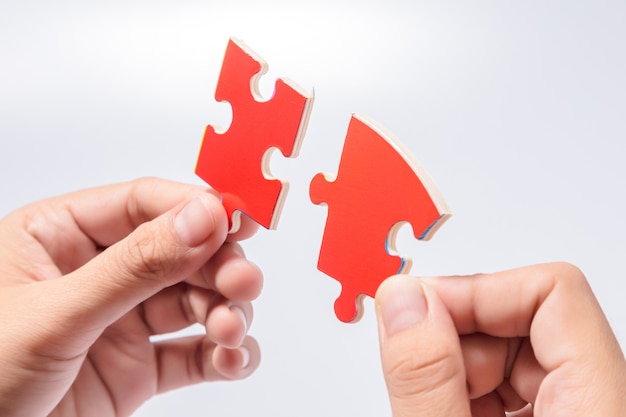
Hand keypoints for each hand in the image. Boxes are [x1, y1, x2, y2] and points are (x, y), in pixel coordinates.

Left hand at [0, 178, 262, 416]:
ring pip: (194, 302)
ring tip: (231, 331)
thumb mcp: (53, 315)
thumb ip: (133, 267)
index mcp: (59, 237)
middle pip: (180, 252)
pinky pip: (192, 354)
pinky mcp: (135, 370)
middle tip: (244, 283)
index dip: (195, 209)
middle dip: (219, 267)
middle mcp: (96, 274)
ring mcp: (119, 322)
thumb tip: (201, 219)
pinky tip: (231, 359)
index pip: (142, 204)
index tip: (237, 222)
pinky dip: (222, 356)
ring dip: (226, 312)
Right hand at [375, 263, 625, 415]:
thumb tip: (402, 302)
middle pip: (523, 320)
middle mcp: (594, 403)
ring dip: (451, 371)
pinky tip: (441, 412)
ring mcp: (571, 415)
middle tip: (413, 373)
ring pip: (504, 354)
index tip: (417, 311)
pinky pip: (500, 389)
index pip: (553, 292)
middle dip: (453, 339)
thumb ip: (428, 381)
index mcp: (597, 405)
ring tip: (427, 405)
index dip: (477, 291)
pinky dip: (457, 395)